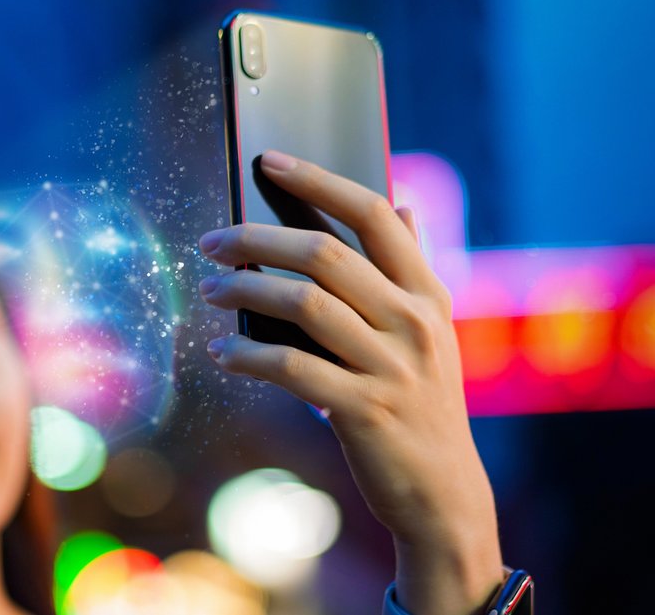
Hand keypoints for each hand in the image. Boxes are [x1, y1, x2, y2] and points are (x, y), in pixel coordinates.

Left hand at [198, 150, 502, 614]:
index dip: (318, 181)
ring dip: (244, 291)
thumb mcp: (431, 333)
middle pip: (324, 253)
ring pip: (303, 304)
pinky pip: (291, 368)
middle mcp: (413, 322)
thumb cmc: (422, 405)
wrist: (444, 493)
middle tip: (212, 242)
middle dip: (257, 239)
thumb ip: (411, 270)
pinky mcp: (364, 410)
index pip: (374, 215)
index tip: (268, 161)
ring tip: (210, 291)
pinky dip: (247, 355)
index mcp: (427, 294)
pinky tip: (223, 352)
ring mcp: (392, 366)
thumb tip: (402, 204)